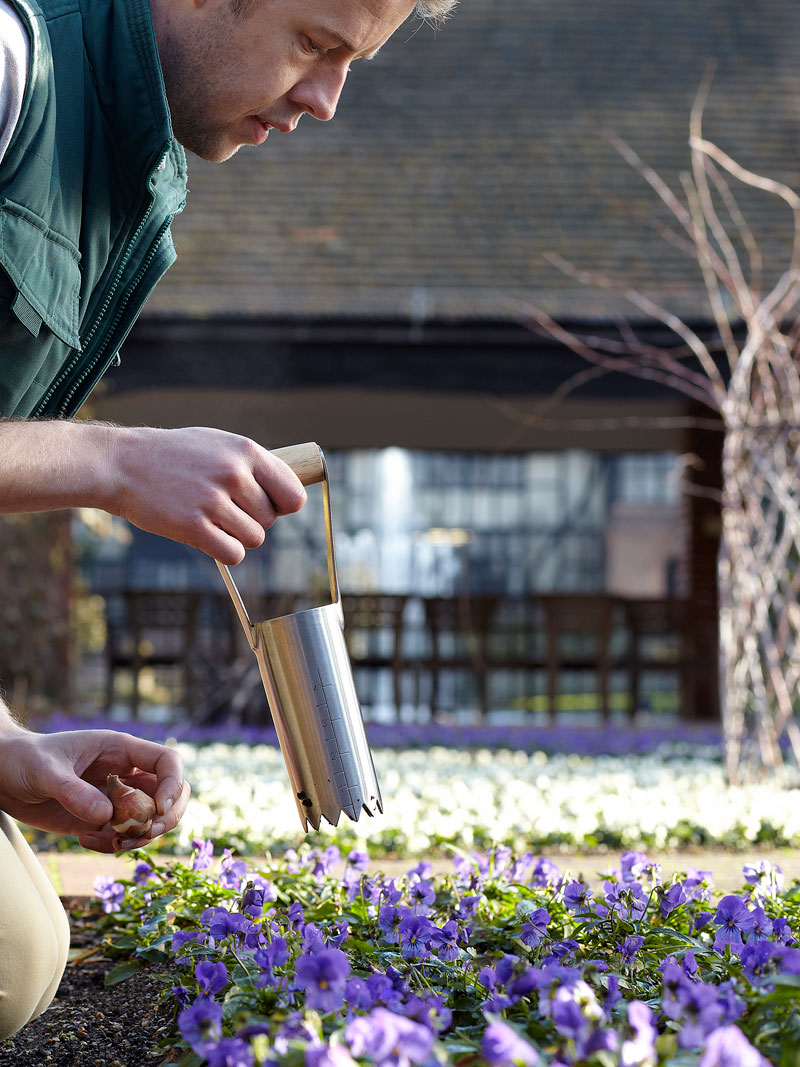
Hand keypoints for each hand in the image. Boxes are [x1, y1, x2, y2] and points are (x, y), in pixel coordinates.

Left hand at [0, 728, 189, 852]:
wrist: (3, 776)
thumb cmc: (24, 759)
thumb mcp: (46, 770)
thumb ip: (75, 792)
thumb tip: (108, 816)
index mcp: (120, 750)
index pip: (167, 761)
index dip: (172, 784)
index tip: (157, 810)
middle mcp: (126, 773)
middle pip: (171, 793)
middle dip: (166, 817)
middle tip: (143, 834)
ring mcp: (116, 798)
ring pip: (152, 819)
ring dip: (139, 836)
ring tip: (110, 842)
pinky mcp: (101, 820)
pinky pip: (124, 836)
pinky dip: (114, 845)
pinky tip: (85, 841)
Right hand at [106, 426, 307, 563]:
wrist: (122, 464)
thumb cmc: (174, 456)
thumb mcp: (218, 444)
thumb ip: (253, 466)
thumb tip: (291, 498)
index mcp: (245, 451)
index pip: (293, 494)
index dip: (284, 506)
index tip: (271, 507)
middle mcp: (233, 474)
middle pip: (270, 520)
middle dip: (251, 520)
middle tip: (224, 509)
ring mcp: (213, 500)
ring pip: (254, 539)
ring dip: (236, 536)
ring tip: (211, 518)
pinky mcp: (193, 526)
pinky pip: (233, 554)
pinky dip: (224, 551)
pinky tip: (206, 535)